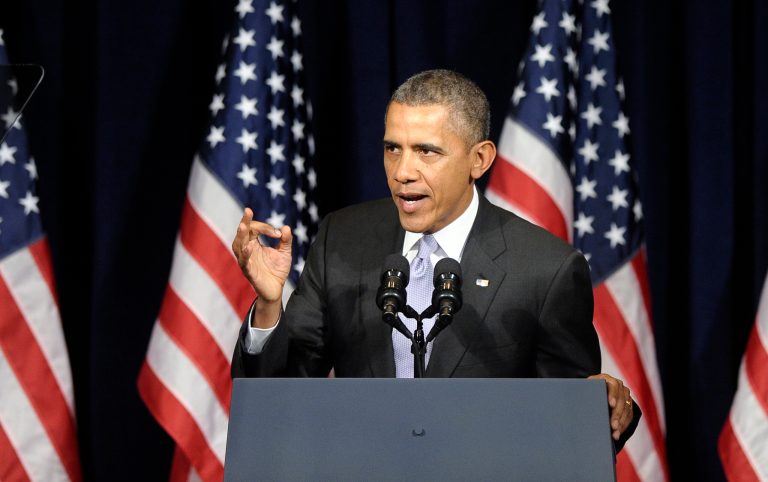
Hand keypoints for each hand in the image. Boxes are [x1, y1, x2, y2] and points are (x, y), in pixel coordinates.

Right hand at [231, 208, 292, 324]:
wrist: (277, 289)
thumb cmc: (277, 270)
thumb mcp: (284, 253)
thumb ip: (286, 240)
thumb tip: (286, 227)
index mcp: (254, 244)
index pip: (254, 229)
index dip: (265, 227)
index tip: (278, 233)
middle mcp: (247, 250)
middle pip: (242, 234)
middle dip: (245, 222)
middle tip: (247, 211)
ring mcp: (246, 261)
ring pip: (238, 246)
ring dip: (241, 236)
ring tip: (243, 226)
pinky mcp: (248, 272)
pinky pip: (244, 262)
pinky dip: (245, 254)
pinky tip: (249, 247)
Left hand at [588, 373, 633, 440]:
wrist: (592, 391)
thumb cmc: (585, 390)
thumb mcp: (583, 389)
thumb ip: (583, 392)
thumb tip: (575, 401)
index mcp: (606, 379)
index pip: (613, 385)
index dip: (613, 395)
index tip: (611, 404)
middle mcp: (618, 385)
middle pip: (621, 400)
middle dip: (617, 414)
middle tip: (613, 425)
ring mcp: (625, 395)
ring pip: (626, 409)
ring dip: (621, 422)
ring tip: (615, 433)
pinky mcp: (628, 404)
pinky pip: (628, 416)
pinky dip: (623, 425)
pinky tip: (617, 433)